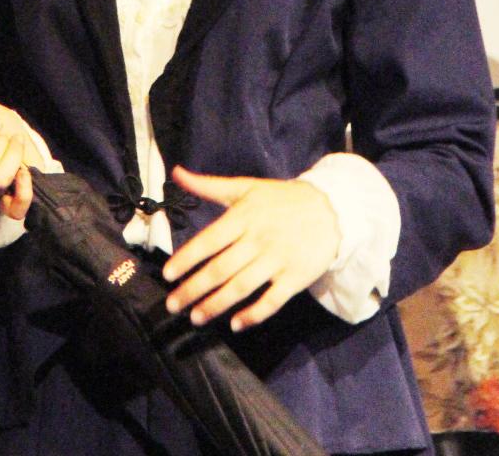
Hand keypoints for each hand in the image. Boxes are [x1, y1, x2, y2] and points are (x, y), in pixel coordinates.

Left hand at [162, 165, 340, 331]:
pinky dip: (254, 315)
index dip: (187, 258)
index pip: (209, 240)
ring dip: (216, 305)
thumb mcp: (246, 187)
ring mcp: (277, 260)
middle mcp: (258, 239)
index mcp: (244, 216)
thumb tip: (176, 173)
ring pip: (241, 287)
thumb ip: (209, 185)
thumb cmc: (281, 200)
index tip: (167, 275)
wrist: (331, 210)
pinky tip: (236, 325)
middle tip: (173, 305)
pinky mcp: (295, 278)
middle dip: (194, 289)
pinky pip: (272, 301)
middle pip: (221, 269)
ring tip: (195, 318)